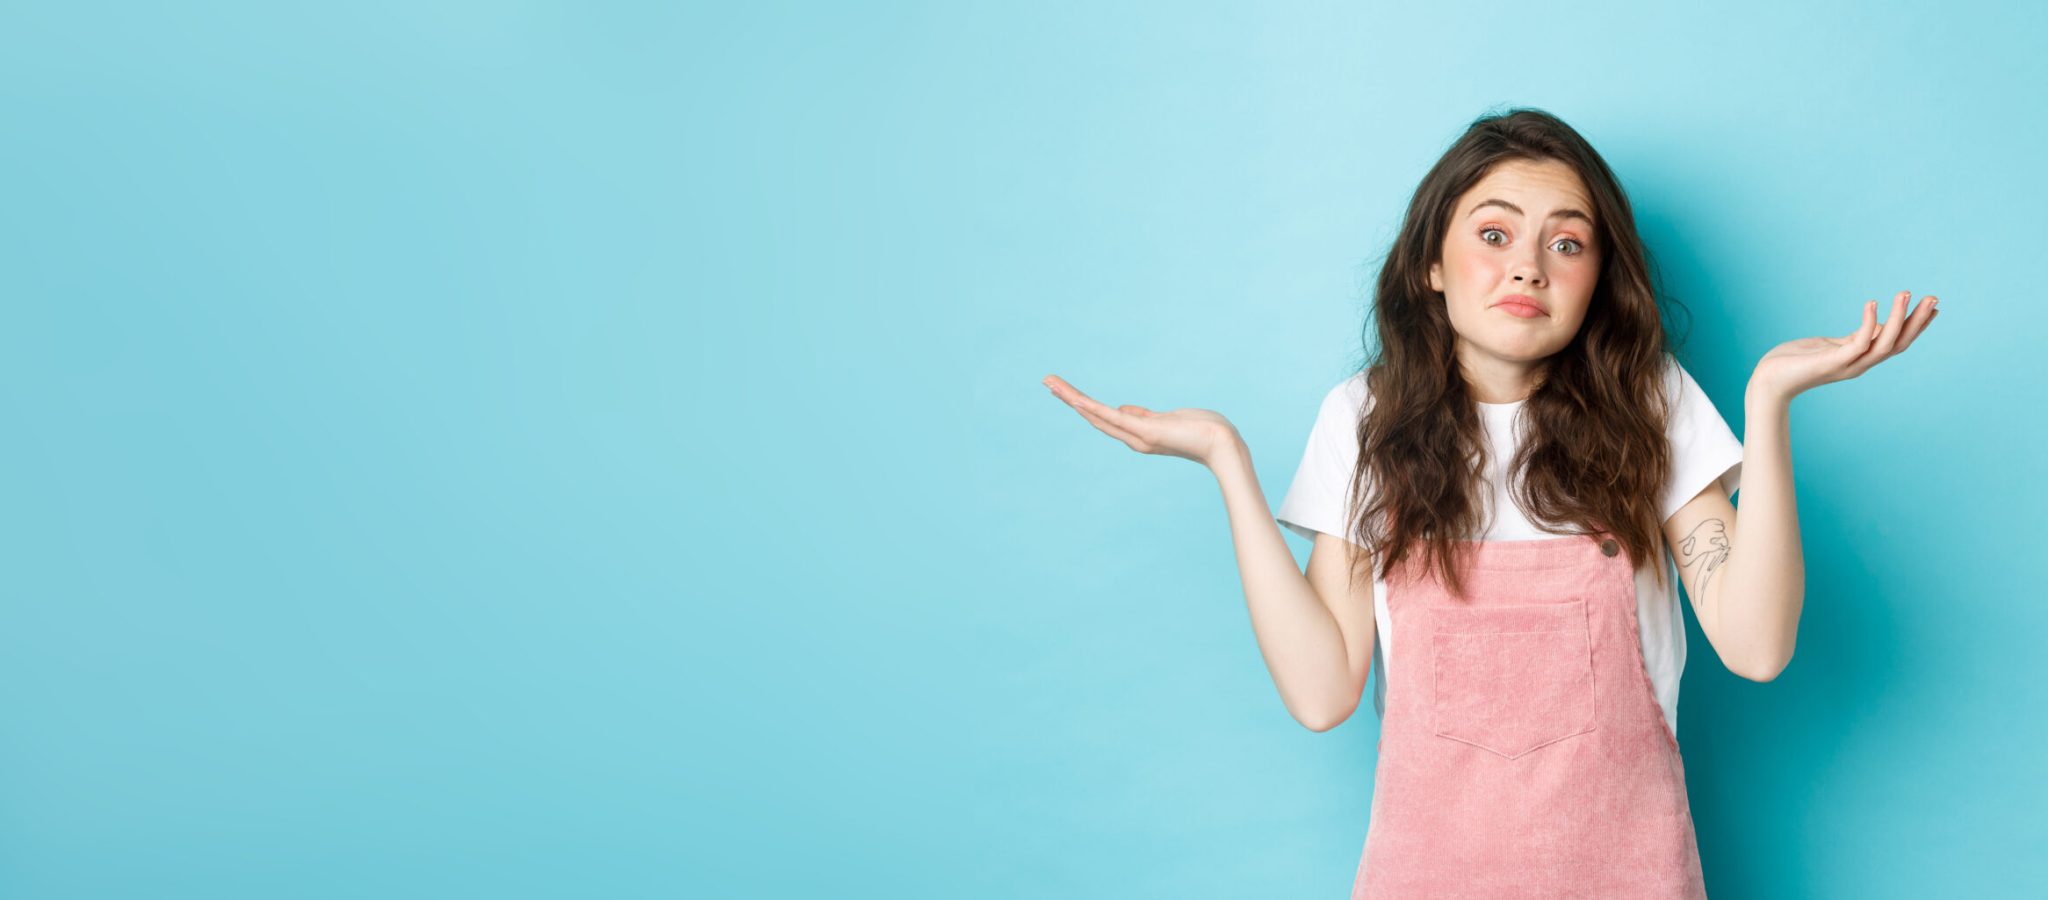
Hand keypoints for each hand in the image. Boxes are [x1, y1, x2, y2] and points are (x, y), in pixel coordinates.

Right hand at [1043, 374, 1239, 466]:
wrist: (1222, 444)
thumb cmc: (1202, 431)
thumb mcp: (1168, 418)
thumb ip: (1143, 416)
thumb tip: (1123, 408)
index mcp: (1137, 433)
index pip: (1103, 416)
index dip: (1081, 403)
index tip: (1063, 389)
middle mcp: (1133, 438)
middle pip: (1093, 416)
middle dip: (1069, 398)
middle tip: (1047, 381)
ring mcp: (1138, 436)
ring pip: (1097, 415)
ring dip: (1073, 399)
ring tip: (1052, 384)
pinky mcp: (1146, 432)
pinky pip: (1113, 418)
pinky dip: (1092, 409)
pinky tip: (1076, 399)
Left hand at [1750, 290, 1939, 403]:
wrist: (1768, 381)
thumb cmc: (1796, 361)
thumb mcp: (1832, 346)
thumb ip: (1853, 339)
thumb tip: (1875, 325)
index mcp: (1860, 359)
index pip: (1897, 342)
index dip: (1916, 326)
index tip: (1934, 307)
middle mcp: (1859, 364)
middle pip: (1898, 344)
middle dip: (1916, 322)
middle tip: (1933, 298)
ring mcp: (1846, 365)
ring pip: (1883, 344)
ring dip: (1897, 319)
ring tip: (1905, 294)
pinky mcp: (1830, 362)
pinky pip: (1856, 343)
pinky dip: (1867, 323)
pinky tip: (1872, 303)